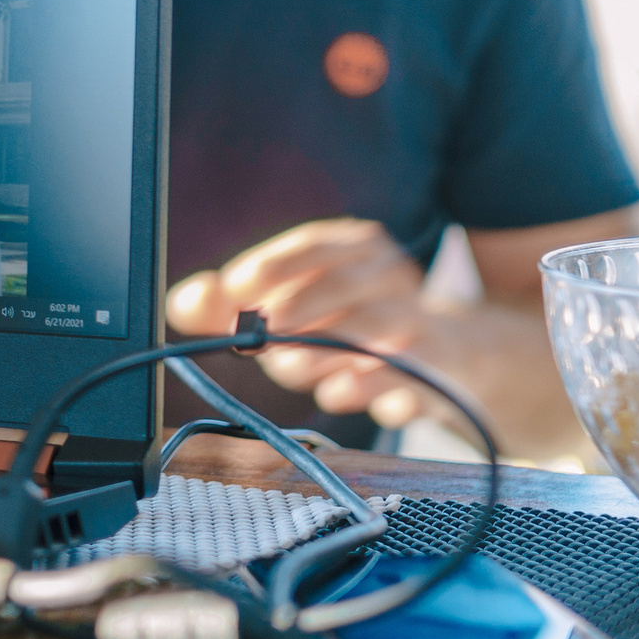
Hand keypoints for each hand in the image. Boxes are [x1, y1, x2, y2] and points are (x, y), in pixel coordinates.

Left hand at [166, 218, 441, 425]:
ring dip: (328, 350)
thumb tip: (184, 301)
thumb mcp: (293, 311)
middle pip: (344, 285)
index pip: (315, 245)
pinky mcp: (441, 375)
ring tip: (292, 368)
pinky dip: (380, 389)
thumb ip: (232, 306)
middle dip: (297, 311)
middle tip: (259, 339)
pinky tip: (345, 393)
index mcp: (358, 249)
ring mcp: (423, 325)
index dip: (272, 265)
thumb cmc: (353, 329)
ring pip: (379, 329)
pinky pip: (415, 380)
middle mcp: (394, 279)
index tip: (234, 290)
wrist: (454, 357)